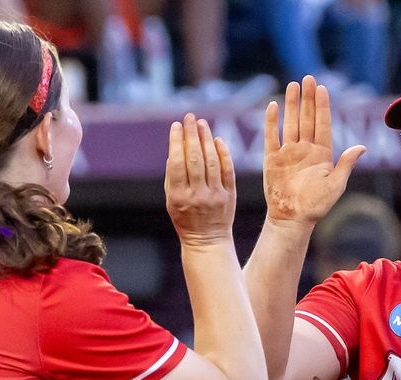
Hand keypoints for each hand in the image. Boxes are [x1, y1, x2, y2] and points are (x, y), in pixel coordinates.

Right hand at [165, 113, 235, 245]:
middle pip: (195, 159)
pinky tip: (217, 140)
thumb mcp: (171, 200)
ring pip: (212, 162)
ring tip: (202, 124)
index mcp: (179, 196)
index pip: (177, 163)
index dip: (176, 142)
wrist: (207, 240)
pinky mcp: (230, 196)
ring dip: (207, 139)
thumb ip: (172, 176)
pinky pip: (227, 170)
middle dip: (192, 135)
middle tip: (190, 118)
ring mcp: (215, 195)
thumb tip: (174, 148)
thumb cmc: (185, 217)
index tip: (176, 125)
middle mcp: (197, 195)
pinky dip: (223, 154)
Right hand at [263, 75, 365, 229]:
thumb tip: (362, 147)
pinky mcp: (272, 159)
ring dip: (292, 104)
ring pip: (290, 122)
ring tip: (293, 85)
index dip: (322, 106)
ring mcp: (288, 152)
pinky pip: (271, 136)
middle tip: (308, 78)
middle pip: (307, 118)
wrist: (292, 218)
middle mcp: (305, 149)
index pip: (323, 124)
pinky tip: (273, 106)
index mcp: (322, 154)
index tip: (322, 89)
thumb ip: (346, 164)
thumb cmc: (316, 205)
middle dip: (308, 98)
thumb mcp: (336, 185)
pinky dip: (271, 121)